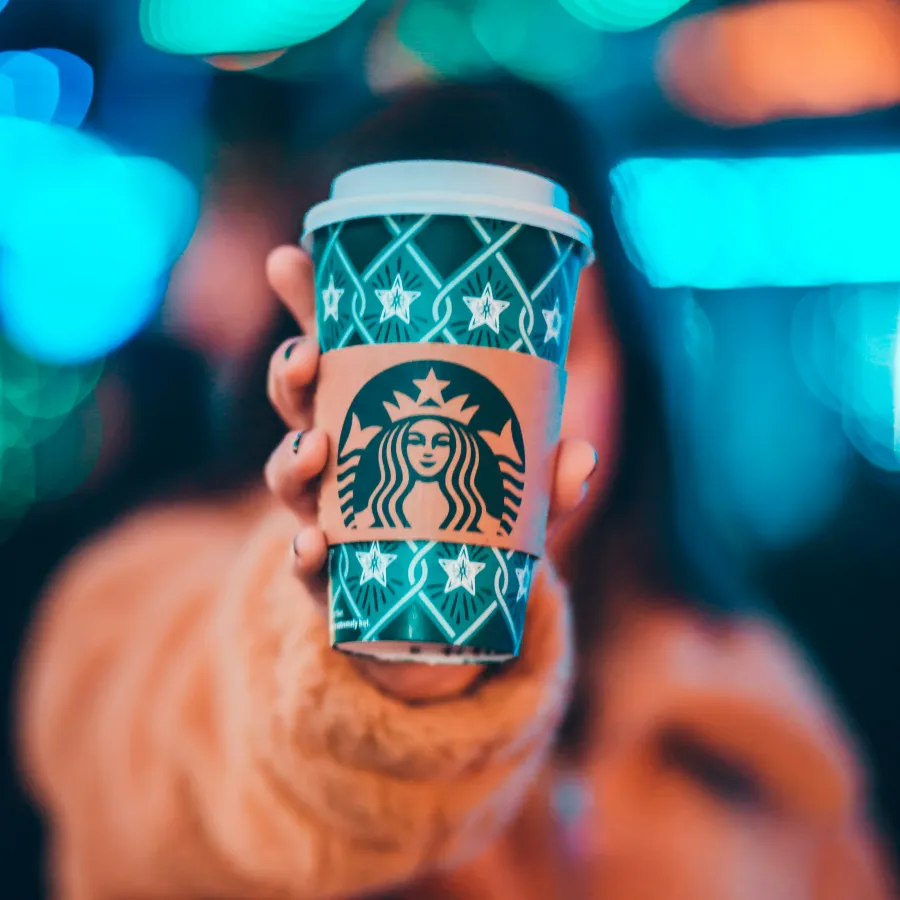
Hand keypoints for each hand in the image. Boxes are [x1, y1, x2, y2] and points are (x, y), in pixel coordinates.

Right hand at [264, 245, 596, 701]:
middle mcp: (336, 457)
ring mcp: (325, 515)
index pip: (333, 350)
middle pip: (296, 404)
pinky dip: (302, 555)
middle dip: (290, 373)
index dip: (306, 304)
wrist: (437, 615)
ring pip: (287, 476)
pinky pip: (303, 565)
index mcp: (370, 414)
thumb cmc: (465, 527)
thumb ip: (542, 476)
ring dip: (290, 456)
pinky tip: (313, 546)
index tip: (291, 257)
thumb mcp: (508, 492)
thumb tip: (581, 457)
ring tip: (313, 445)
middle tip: (306, 354)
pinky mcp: (326, 579)